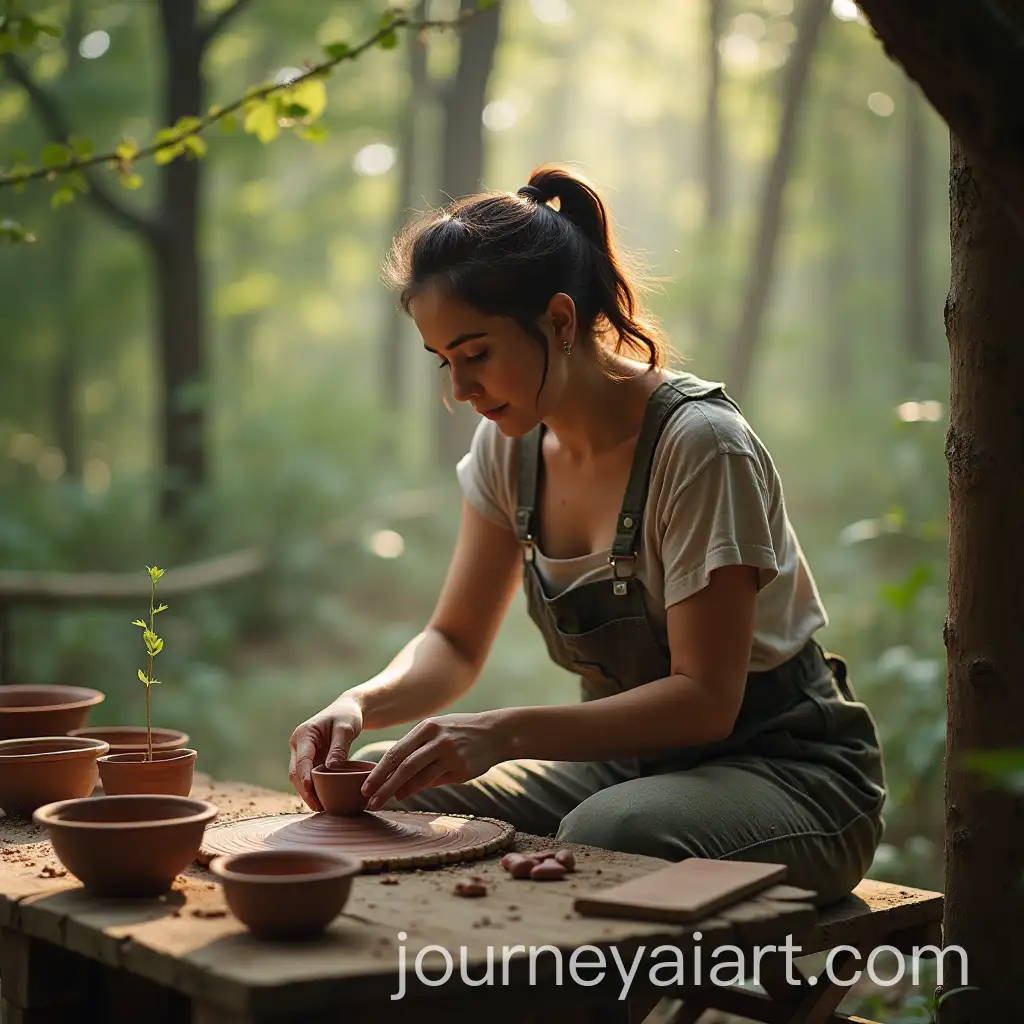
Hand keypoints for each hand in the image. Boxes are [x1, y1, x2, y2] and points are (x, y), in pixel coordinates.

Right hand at [288, 696, 363, 811]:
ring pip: (301, 778)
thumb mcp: (346, 728)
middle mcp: (299, 745)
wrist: (348, 710)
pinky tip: (324, 801)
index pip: (302, 760)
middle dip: (305, 791)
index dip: (305, 777)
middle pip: (296, 773)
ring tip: (322, 809)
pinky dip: (315, 789)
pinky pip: (310, 777)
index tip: (311, 791)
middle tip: (319, 807)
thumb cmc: (347, 716)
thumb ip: (339, 748)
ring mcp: (303, 754)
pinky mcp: (311, 760)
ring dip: (309, 793)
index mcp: (304, 734)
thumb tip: (331, 769)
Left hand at [362, 711, 508, 809]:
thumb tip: (396, 774)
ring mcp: (449, 754)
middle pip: (402, 765)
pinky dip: (417, 788)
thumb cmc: (461, 732)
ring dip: (396, 790)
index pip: (396, 751)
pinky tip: (405, 795)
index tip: (364, 785)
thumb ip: (417, 748)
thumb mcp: (438, 731)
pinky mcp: (461, 768)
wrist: (496, 733)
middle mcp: (436, 739)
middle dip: (382, 784)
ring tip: (381, 801)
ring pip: (417, 775)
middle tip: (367, 799)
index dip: (378, 770)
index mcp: (427, 727)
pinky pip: (434, 781)